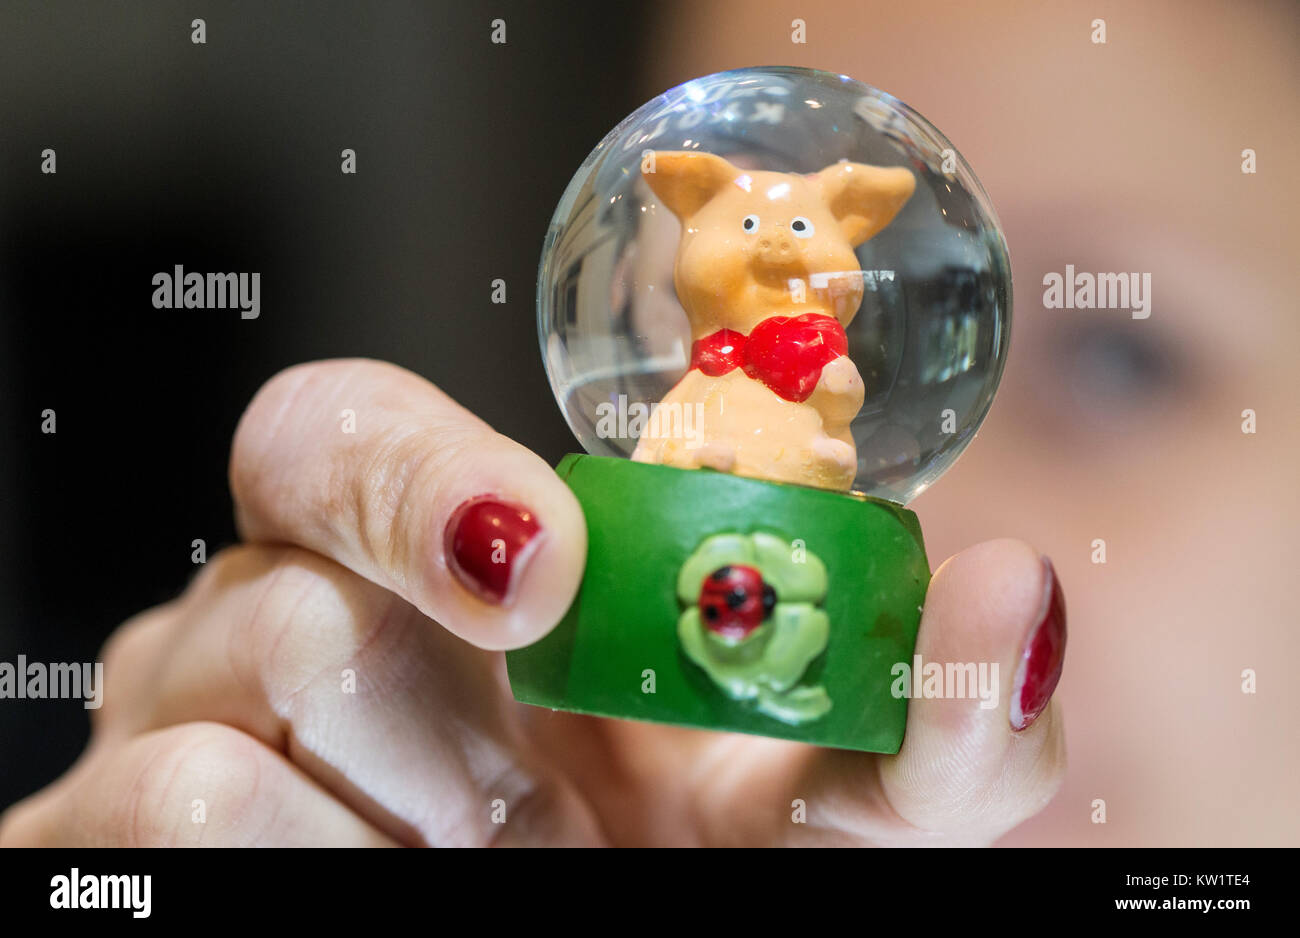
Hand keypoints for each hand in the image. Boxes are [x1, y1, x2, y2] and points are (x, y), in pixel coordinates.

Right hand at [0, 359, 1064, 845]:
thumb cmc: (697, 865)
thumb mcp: (822, 806)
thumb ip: (925, 717)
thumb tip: (1017, 597)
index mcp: (423, 557)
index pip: (327, 433)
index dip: (415, 479)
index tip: (540, 570)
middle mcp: (266, 623)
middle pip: (272, 598)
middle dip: (424, 724)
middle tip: (529, 805)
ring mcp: (171, 742)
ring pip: (205, 747)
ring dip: (389, 836)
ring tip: (481, 859)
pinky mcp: (108, 851)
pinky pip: (155, 836)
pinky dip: (309, 876)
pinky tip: (389, 889)